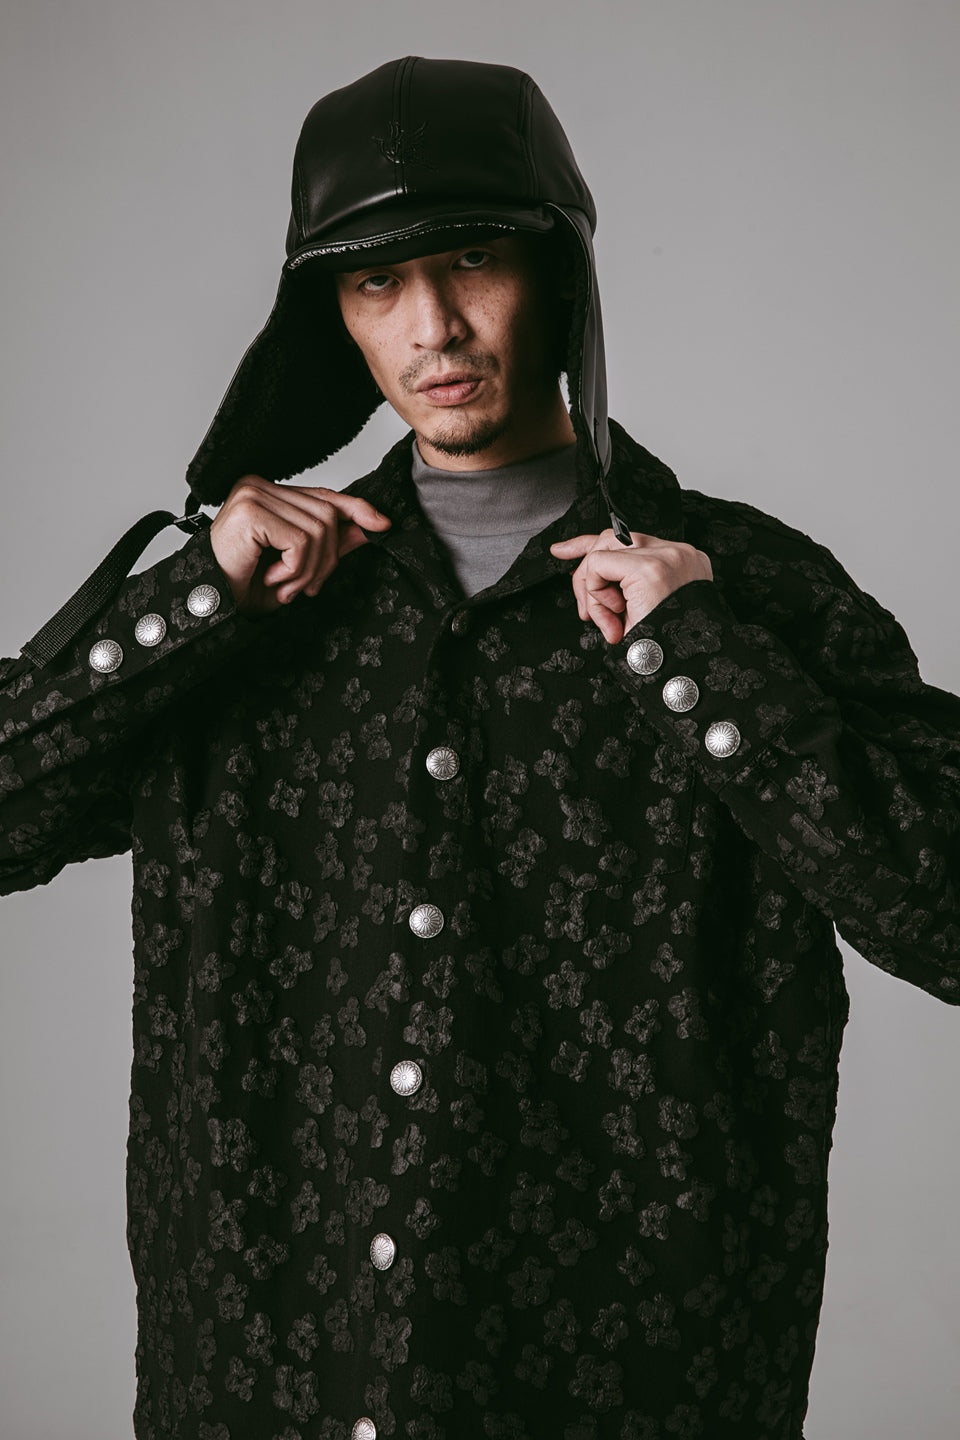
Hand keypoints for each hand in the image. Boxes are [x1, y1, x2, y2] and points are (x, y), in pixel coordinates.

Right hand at [210, 475, 390, 614]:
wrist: (209, 604)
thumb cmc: (243, 585)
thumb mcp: (297, 566)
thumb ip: (330, 543)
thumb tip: (370, 526)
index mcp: (270, 493)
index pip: (324, 495)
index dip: (356, 509)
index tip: (382, 524)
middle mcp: (259, 486)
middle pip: (327, 515)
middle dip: (327, 559)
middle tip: (308, 588)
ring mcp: (253, 494)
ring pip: (318, 530)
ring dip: (309, 570)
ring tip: (287, 588)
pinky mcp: (251, 511)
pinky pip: (299, 540)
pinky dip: (295, 569)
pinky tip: (273, 580)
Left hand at [549, 529, 712, 643]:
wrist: (683, 669)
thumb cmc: (663, 650)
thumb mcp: (637, 613)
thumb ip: (618, 589)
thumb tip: (585, 576)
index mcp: (680, 563)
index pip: (628, 540)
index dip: (589, 544)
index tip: (561, 551)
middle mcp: (677, 554)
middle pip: (612, 538)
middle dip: (585, 570)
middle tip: (586, 610)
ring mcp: (665, 557)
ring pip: (603, 550)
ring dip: (593, 589)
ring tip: (609, 619)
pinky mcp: (648, 568)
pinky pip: (599, 565)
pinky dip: (595, 593)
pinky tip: (614, 614)